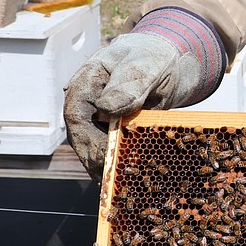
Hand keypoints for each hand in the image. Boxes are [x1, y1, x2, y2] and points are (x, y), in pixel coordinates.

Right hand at [63, 33, 208, 179]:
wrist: (170, 62)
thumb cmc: (154, 58)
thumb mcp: (147, 65)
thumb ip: (130, 83)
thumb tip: (106, 108)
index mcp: (88, 82)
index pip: (76, 114)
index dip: (88, 139)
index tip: (106, 158)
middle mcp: (88, 104)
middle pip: (82, 137)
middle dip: (96, 161)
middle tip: (112, 182)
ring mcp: (99, 120)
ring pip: (95, 148)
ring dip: (107, 168)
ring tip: (119, 188)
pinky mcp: (115, 132)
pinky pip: (113, 151)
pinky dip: (121, 165)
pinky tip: (129, 181)